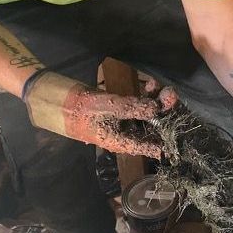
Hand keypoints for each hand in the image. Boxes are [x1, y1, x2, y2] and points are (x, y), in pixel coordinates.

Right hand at [24, 70, 177, 157]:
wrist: (52, 97)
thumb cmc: (77, 107)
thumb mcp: (107, 106)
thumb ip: (132, 107)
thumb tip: (158, 109)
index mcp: (119, 141)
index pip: (148, 147)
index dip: (165, 142)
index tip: (180, 136)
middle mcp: (121, 134)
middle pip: (148, 128)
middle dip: (162, 113)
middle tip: (171, 96)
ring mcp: (118, 121)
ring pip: (143, 115)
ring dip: (154, 102)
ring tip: (162, 88)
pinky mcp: (114, 109)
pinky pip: (134, 106)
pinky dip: (143, 96)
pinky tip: (149, 85)